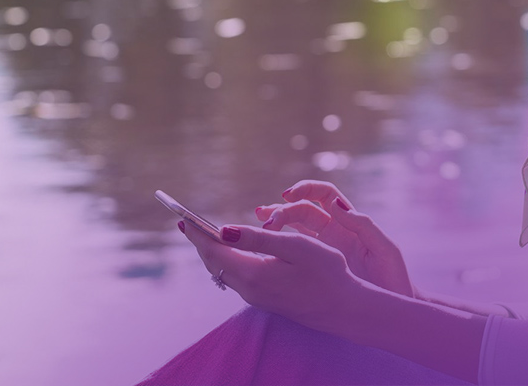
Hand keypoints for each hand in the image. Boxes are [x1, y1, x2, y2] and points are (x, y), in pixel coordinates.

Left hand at [179, 220, 363, 335]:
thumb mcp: (296, 247)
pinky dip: (228, 260)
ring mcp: (257, 297)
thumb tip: (224, 230)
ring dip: (214, 251)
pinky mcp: (265, 299)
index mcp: (253, 275)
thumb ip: (258, 239)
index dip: (199, 234)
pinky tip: (233, 251)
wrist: (345, 309)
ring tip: (205, 234)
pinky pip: (236, 276)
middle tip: (188, 224)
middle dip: (201, 242)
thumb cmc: (326, 273)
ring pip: (225, 271)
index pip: (215, 251)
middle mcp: (249, 290)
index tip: (182, 218)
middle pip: (215, 263)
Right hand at [256, 180, 416, 298]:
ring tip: (258, 226)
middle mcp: (334, 233)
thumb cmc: (393, 277)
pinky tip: (263, 251)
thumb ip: (363, 225)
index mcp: (349, 223)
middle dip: (283, 210)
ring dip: (275, 224)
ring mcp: (323, 251)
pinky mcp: (316, 270)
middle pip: (302, 211)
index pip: (323, 195)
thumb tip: (336, 205)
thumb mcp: (383, 249)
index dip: (305, 190)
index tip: (287, 196)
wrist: (393, 306)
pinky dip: (279, 249)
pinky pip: (294, 254)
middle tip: (268, 221)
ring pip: (294, 230)